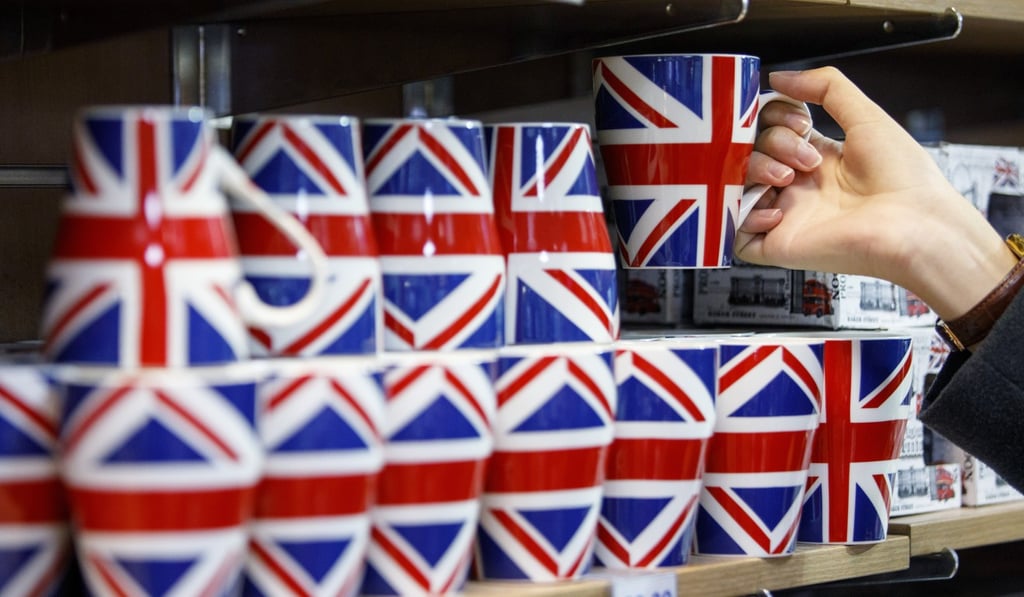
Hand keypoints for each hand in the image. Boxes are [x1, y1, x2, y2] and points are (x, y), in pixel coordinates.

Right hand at [736, 67, 1013, 320]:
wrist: (914, 225)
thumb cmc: (902, 176)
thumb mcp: (866, 116)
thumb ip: (826, 87)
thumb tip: (779, 77)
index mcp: (817, 159)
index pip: (771, 130)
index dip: (775, 119)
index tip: (800, 122)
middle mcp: (797, 187)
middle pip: (752, 152)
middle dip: (772, 144)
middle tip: (805, 159)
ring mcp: (785, 216)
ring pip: (737, 185)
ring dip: (755, 171)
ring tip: (787, 179)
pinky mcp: (777, 245)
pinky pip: (735, 233)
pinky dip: (744, 216)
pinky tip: (776, 210)